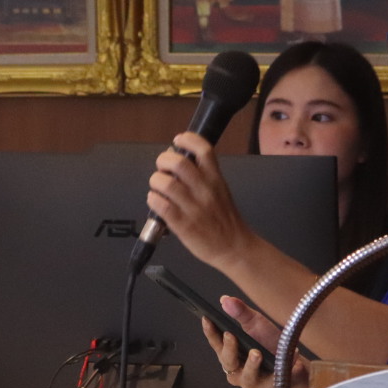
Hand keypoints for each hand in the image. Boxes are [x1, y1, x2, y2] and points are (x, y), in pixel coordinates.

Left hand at [145, 133, 253, 272]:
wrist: (234, 247)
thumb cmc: (225, 219)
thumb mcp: (220, 190)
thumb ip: (202, 175)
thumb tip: (176, 160)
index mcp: (216, 178)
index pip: (203, 149)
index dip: (187, 139)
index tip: (178, 141)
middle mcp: (205, 190)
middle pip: (178, 163)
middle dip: (163, 161)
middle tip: (163, 169)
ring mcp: (193, 208)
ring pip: (166, 184)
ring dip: (156, 182)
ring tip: (158, 188)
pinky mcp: (183, 225)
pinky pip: (161, 206)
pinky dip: (153, 200)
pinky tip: (156, 202)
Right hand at [201, 297, 310, 387]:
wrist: (294, 364)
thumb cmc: (271, 346)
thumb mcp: (257, 324)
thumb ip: (241, 313)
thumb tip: (225, 300)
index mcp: (231, 354)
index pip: (216, 343)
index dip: (210, 332)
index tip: (207, 319)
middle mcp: (237, 371)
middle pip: (228, 362)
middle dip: (229, 349)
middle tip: (230, 336)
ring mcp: (251, 382)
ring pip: (247, 376)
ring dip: (251, 365)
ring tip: (256, 353)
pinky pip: (272, 381)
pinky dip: (280, 371)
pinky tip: (286, 361)